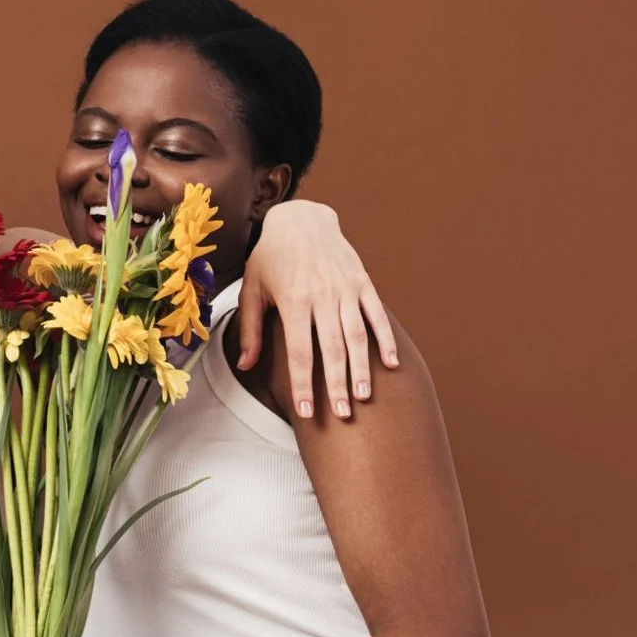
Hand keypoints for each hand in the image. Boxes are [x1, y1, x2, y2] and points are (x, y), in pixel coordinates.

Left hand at [237, 200, 396, 420]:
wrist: (301, 220)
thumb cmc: (270, 258)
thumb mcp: (252, 289)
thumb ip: (250, 329)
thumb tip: (245, 367)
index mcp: (293, 301)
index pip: (299, 352)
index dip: (304, 383)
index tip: (307, 411)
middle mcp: (322, 296)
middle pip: (332, 349)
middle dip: (337, 384)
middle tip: (343, 415)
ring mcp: (345, 289)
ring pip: (357, 336)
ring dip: (362, 368)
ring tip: (365, 397)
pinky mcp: (363, 283)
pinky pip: (376, 315)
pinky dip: (385, 339)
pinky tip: (391, 364)